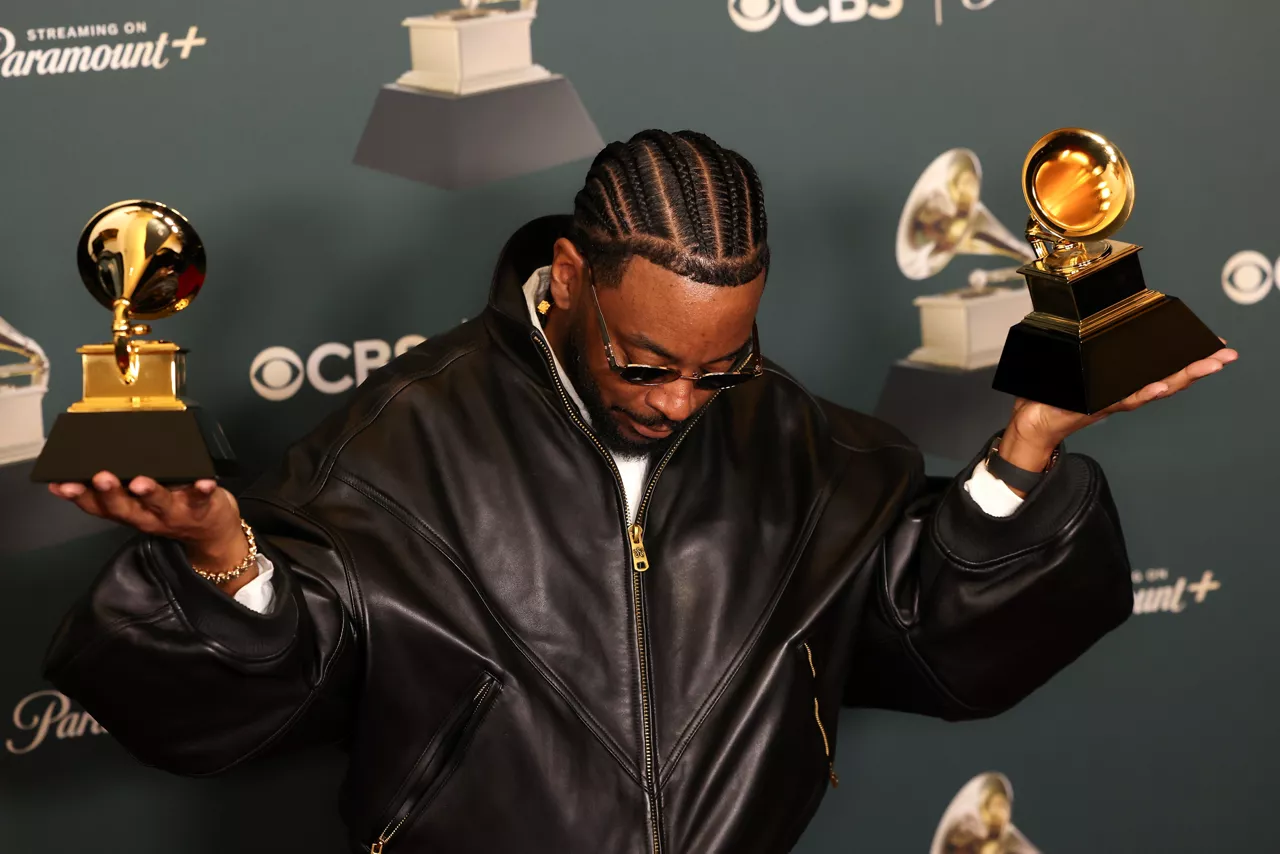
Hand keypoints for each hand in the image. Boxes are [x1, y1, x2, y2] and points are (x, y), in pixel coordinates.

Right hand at [48, 473, 254, 590]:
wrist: (212, 536)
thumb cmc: (171, 510)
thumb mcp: (139, 505)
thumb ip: (119, 491)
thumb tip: (92, 463)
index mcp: (129, 511)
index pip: (98, 507)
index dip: (79, 497)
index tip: (62, 484)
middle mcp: (148, 515)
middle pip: (124, 507)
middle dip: (110, 492)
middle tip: (100, 477)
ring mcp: (175, 513)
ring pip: (159, 503)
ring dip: (149, 492)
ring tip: (140, 482)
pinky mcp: (202, 507)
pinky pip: (201, 498)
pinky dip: (202, 489)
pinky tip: (204, 481)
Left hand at [997, 344, 1238, 483]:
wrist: (1032, 422)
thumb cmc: (1056, 396)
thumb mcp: (1082, 370)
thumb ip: (1099, 354)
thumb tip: (1106, 325)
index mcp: (1124, 382)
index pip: (1163, 367)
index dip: (1190, 358)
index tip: (1216, 346)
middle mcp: (1124, 392)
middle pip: (1168, 379)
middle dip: (1198, 367)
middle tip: (1224, 357)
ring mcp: (1112, 401)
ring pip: (1152, 389)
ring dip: (1179, 378)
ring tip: (1202, 368)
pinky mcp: (1094, 406)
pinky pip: (1121, 399)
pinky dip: (1141, 393)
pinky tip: (1158, 386)